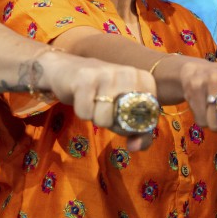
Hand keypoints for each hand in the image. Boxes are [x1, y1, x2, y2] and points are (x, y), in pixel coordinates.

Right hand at [39, 51, 156, 150]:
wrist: (70, 70)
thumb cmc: (103, 93)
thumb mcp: (124, 110)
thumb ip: (140, 133)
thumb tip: (135, 147)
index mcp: (144, 79)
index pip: (146, 119)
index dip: (131, 127)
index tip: (122, 116)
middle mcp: (129, 73)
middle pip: (124, 121)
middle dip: (113, 124)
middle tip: (105, 110)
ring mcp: (107, 73)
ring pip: (104, 119)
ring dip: (96, 118)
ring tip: (94, 103)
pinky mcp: (84, 78)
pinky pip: (85, 113)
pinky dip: (82, 112)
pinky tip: (82, 99)